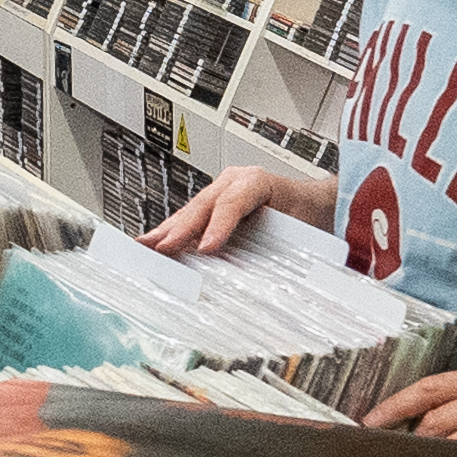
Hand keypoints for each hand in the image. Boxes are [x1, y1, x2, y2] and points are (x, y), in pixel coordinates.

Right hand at [143, 162, 315, 256]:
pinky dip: (171, 233)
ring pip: (190, 211)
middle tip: (163, 248)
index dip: (218, 226)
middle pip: (203, 205)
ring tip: (144, 245)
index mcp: (257, 181)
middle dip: (181, 229)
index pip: (233, 202)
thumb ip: (274, 245)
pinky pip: (189, 219)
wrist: (312, 204)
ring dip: (167, 231)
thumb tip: (254, 275)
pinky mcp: (211, 206)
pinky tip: (153, 244)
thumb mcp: (298, 227)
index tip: (206, 248)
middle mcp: (234, 181)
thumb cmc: (304, 214)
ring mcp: (219, 191)